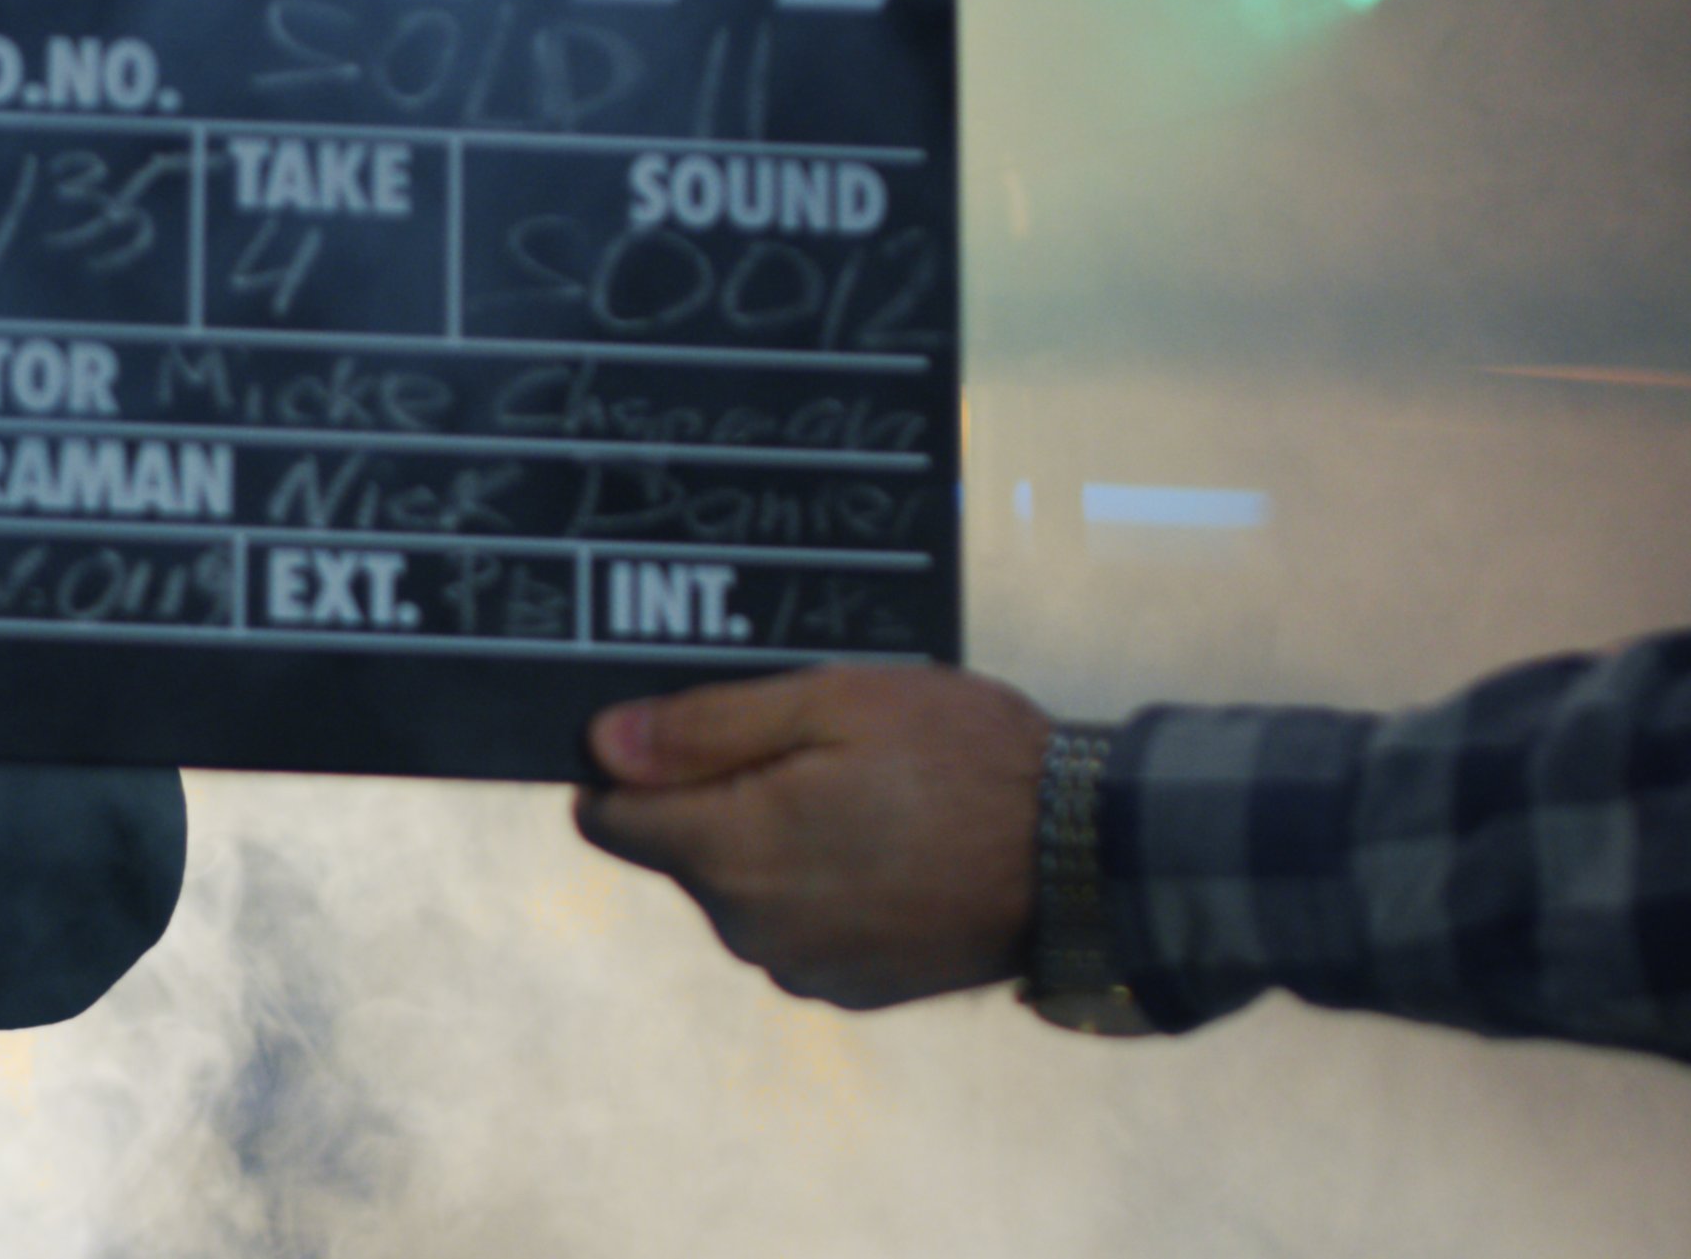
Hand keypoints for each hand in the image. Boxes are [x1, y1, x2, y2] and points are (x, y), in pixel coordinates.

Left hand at [573, 663, 1051, 1007]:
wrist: (1088, 859)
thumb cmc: (964, 761)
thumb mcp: (832, 702)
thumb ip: (704, 727)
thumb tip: (602, 746)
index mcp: (729, 854)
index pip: (608, 817)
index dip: (633, 765)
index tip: (690, 732)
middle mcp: (750, 929)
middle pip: (677, 850)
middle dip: (715, 797)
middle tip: (808, 748)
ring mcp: (803, 969)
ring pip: (738, 888)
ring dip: (770, 843)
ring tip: (860, 794)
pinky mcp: (852, 988)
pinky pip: (796, 926)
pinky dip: (819, 887)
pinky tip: (884, 846)